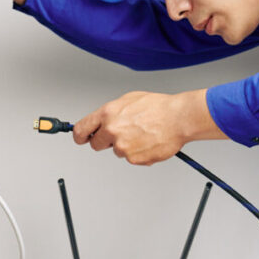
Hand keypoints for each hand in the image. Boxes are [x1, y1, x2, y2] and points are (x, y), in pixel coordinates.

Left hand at [72, 89, 225, 165]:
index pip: (82, 129)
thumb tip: (102, 121)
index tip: (81, 138)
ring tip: (142, 134)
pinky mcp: (134, 159)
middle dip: (105, 141)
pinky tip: (149, 141)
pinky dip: (139, 153)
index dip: (80, 135)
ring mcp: (123, 146)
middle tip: (121, 134)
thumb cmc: (158, 107)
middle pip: (97, 145)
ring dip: (126, 146)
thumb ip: (111, 112)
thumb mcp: (129, 100)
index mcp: (108, 114)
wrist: (178, 118)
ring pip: (117, 151)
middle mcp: (112, 131)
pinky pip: (132, 159)